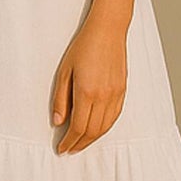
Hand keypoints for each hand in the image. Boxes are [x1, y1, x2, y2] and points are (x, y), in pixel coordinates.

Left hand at [50, 17, 127, 153]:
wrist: (108, 31)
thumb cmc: (82, 47)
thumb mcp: (64, 71)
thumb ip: (60, 99)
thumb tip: (58, 122)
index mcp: (86, 92)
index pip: (78, 127)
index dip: (69, 141)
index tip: (61, 149)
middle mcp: (103, 97)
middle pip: (92, 131)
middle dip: (79, 144)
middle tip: (69, 150)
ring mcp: (115, 95)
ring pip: (105, 127)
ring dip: (92, 139)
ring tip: (80, 144)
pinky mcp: (123, 91)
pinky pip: (114, 117)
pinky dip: (105, 128)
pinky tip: (96, 130)